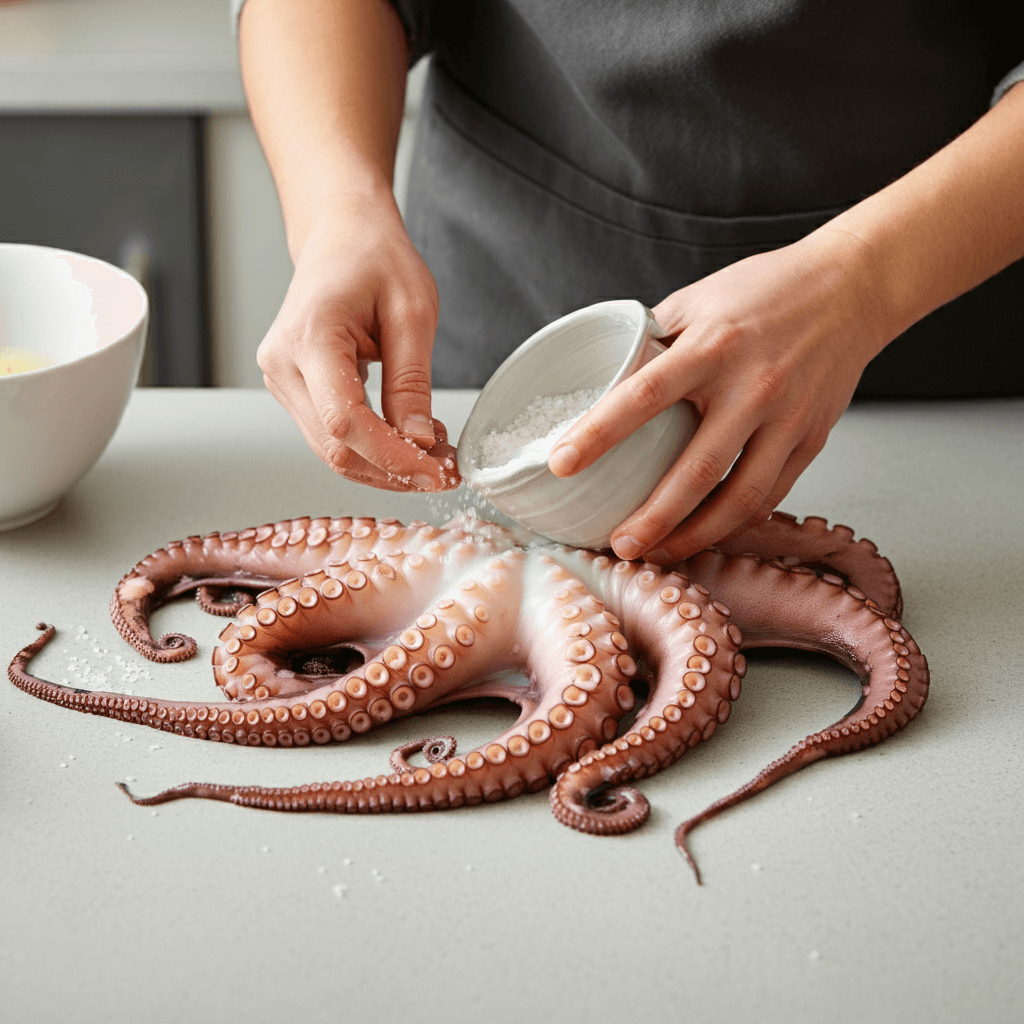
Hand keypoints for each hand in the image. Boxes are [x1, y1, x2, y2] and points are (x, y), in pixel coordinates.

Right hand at [256, 191, 458, 490]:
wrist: (341, 236)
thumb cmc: (374, 259)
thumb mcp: (412, 313)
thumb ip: (412, 382)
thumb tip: (419, 442)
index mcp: (309, 337)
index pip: (344, 422)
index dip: (392, 457)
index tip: (436, 471)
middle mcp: (283, 365)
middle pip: (335, 448)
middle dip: (394, 471)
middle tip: (445, 471)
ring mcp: (282, 381)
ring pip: (332, 451)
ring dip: (386, 465)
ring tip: (434, 453)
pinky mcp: (294, 391)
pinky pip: (332, 435)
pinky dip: (373, 448)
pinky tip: (409, 438)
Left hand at [547, 228, 886, 559]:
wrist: (852, 287)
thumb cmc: (766, 290)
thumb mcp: (699, 300)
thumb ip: (654, 342)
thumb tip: (605, 383)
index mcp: (713, 346)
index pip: (644, 395)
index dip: (598, 433)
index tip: (561, 464)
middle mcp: (752, 387)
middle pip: (696, 471)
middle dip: (653, 518)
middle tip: (618, 544)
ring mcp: (787, 419)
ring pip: (740, 498)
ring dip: (695, 535)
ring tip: (659, 553)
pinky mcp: (812, 439)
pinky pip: (771, 495)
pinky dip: (734, 521)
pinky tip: (705, 532)